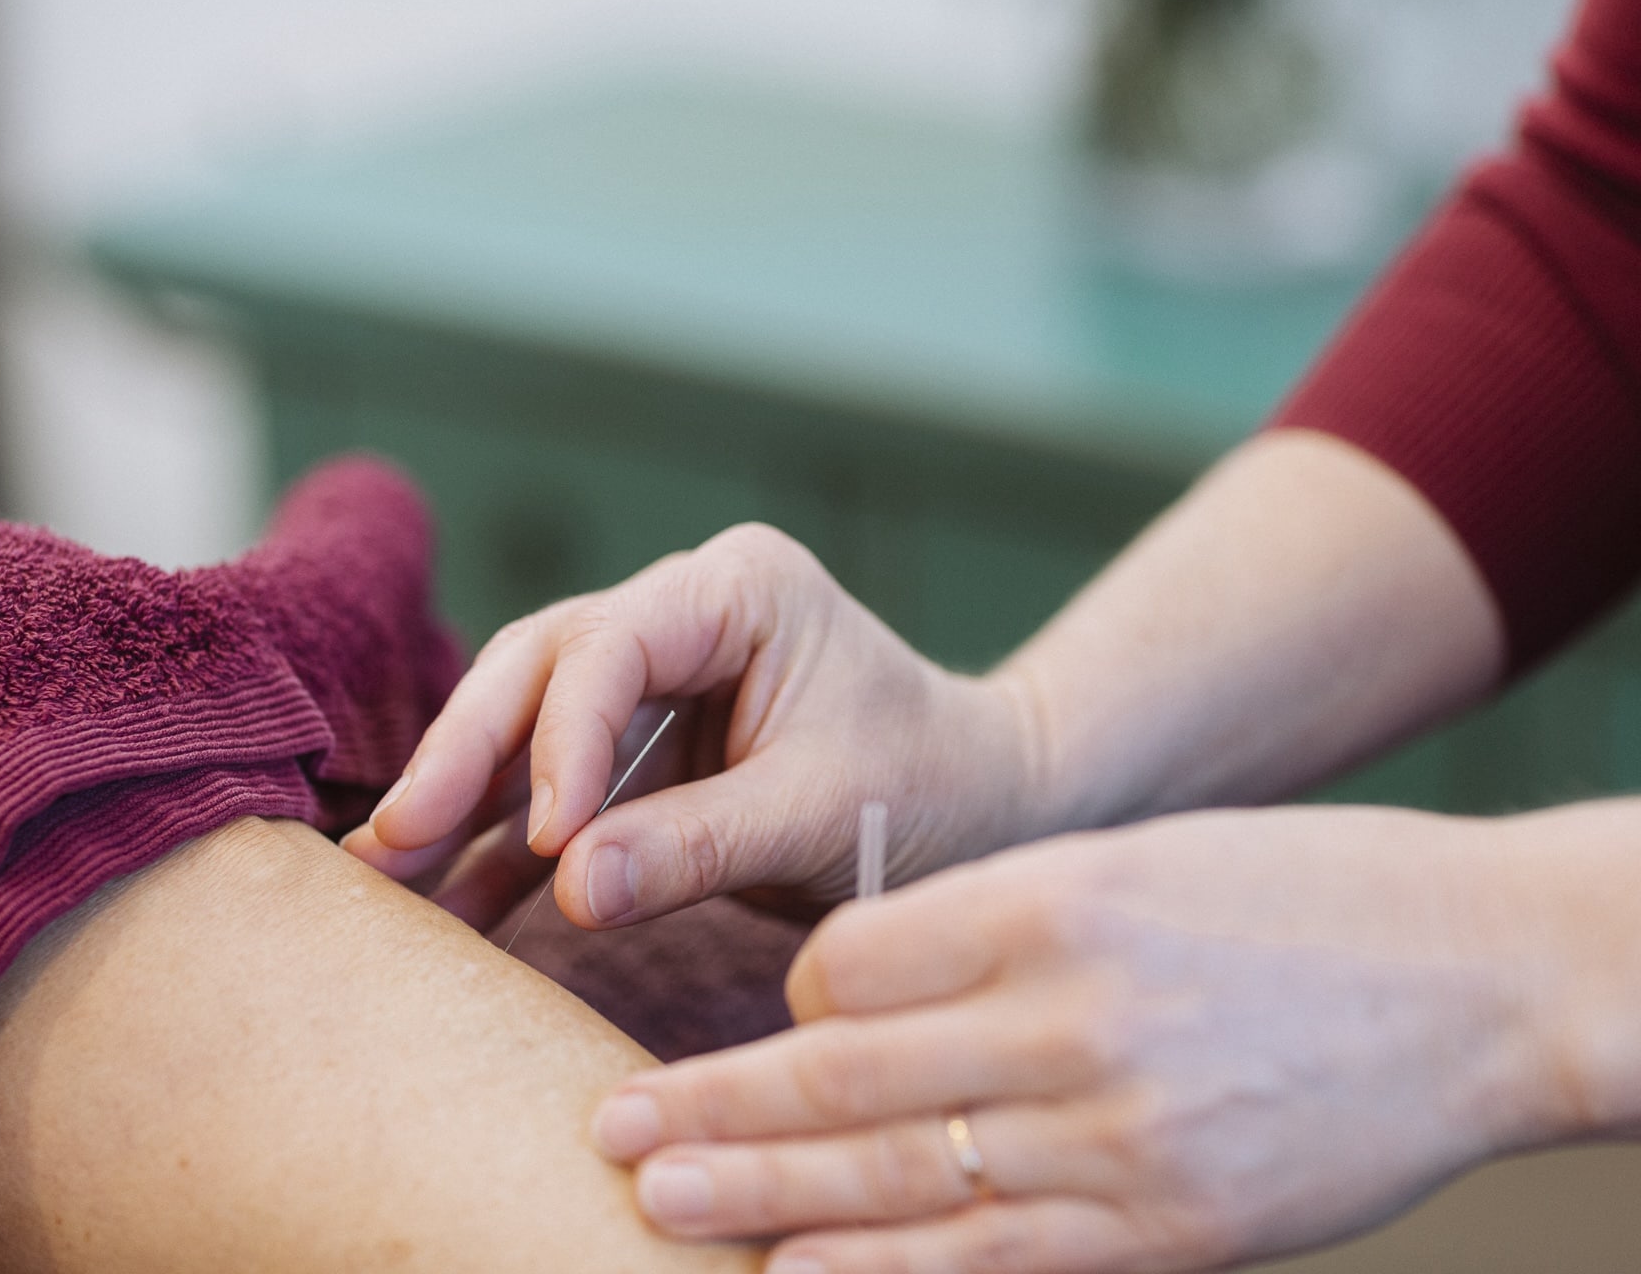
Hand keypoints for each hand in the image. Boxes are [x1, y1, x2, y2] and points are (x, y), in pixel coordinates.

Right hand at [343, 524, 1040, 930]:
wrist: (982, 804)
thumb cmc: (928, 783)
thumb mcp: (823, 811)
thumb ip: (698, 843)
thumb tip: (567, 885)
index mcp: (736, 589)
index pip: (611, 648)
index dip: (563, 742)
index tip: (550, 838)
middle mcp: (679, 616)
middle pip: (538, 670)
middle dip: (462, 757)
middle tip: (392, 842)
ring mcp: (655, 681)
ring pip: (525, 727)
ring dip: (459, 803)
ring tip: (384, 880)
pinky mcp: (643, 750)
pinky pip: (554, 791)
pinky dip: (505, 849)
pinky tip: (449, 906)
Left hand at [591, 804, 1578, 1272]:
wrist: (1490, 975)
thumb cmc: (1303, 901)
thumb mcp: (1137, 864)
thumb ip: (995, 924)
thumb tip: (853, 987)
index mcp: (1056, 900)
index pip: (854, 955)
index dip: (790, 993)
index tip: (769, 1015)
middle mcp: (1073, 1016)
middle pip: (847, 1069)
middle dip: (719, 1105)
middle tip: (608, 1124)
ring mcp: (1123, 1134)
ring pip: (899, 1175)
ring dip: (765, 1197)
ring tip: (655, 1200)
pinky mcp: (1175, 1228)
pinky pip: (996, 1261)